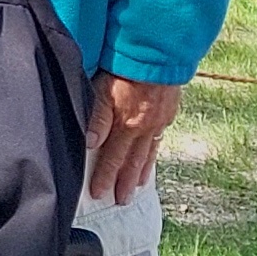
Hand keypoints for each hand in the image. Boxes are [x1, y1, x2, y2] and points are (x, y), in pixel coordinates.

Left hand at [84, 73, 183, 201]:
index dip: (104, 177)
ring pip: (147, 153)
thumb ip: (96, 118)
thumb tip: (89, 144)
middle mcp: (144, 128)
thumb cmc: (125, 69)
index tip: (99, 194)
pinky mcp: (167, 114)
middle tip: (121, 201)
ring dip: (140, 173)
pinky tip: (150, 159)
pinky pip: (158, 140)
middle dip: (124, 183)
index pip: (112, 158)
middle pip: (132, 162)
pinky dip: (153, 154)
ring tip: (135, 188)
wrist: (158, 54)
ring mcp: (158, 122)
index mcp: (126, 124)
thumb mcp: (102, 90)